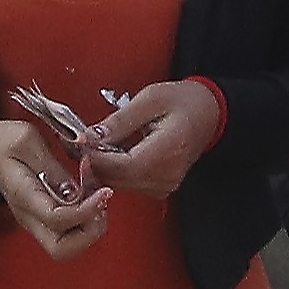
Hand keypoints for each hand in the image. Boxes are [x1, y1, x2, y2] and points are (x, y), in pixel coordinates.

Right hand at [0, 118, 112, 259]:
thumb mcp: (26, 140)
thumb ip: (53, 167)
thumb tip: (77, 193)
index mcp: (23, 196)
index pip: (58, 220)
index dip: (87, 210)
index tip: (104, 191)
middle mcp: (29, 217)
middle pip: (63, 251)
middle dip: (90, 232)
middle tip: (100, 205)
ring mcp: (36, 221)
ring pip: (69, 248)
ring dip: (90, 229)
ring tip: (96, 200)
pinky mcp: (44, 219)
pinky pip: (70, 234)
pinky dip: (86, 221)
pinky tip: (89, 198)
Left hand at [79, 78, 220, 198]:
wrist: (208, 114)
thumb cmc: (183, 102)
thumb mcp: (149, 99)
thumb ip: (119, 120)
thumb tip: (89, 137)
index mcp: (168, 151)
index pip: (120, 166)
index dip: (95, 157)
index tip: (80, 142)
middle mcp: (167, 174)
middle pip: (116, 178)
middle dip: (95, 161)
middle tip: (84, 141)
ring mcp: (165, 185)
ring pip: (118, 184)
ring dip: (103, 167)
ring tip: (100, 144)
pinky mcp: (160, 188)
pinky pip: (127, 184)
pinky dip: (115, 171)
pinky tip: (114, 154)